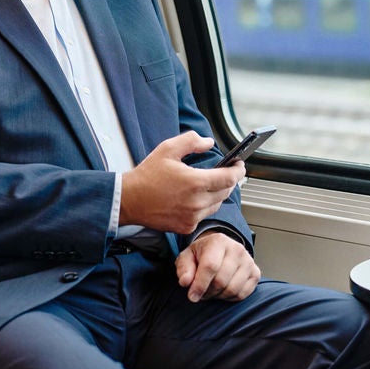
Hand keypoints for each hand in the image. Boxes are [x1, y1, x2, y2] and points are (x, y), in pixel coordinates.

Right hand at [119, 131, 244, 233]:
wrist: (129, 200)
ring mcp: (192, 217)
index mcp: (195, 182)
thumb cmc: (147, 175)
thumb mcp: (167, 149)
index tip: (239, 165)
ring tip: (208, 184)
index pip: (229, 178)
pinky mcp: (186, 227)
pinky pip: (204, 215)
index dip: (238, 170)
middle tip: (225, 172)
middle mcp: (197, 202)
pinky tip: (195, 198)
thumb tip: (208, 142)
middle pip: (226, 192)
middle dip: (228, 181)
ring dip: (217, 194)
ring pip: (217, 204)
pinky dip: (204, 206)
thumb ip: (191, 141)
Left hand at [176, 230, 260, 302]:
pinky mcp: (255, 273)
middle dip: (208, 292)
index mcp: (218, 241)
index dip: (200, 284)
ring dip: (218, 296)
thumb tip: (186, 282)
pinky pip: (242, 294)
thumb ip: (184, 268)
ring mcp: (249, 261)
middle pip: (221, 280)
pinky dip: (229, 298)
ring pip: (232, 289)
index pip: (210, 266)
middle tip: (200, 292)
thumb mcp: (187, 257)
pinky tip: (222, 291)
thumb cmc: (202, 255)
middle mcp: (237, 249)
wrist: (220, 250)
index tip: (192, 296)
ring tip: (210, 290)